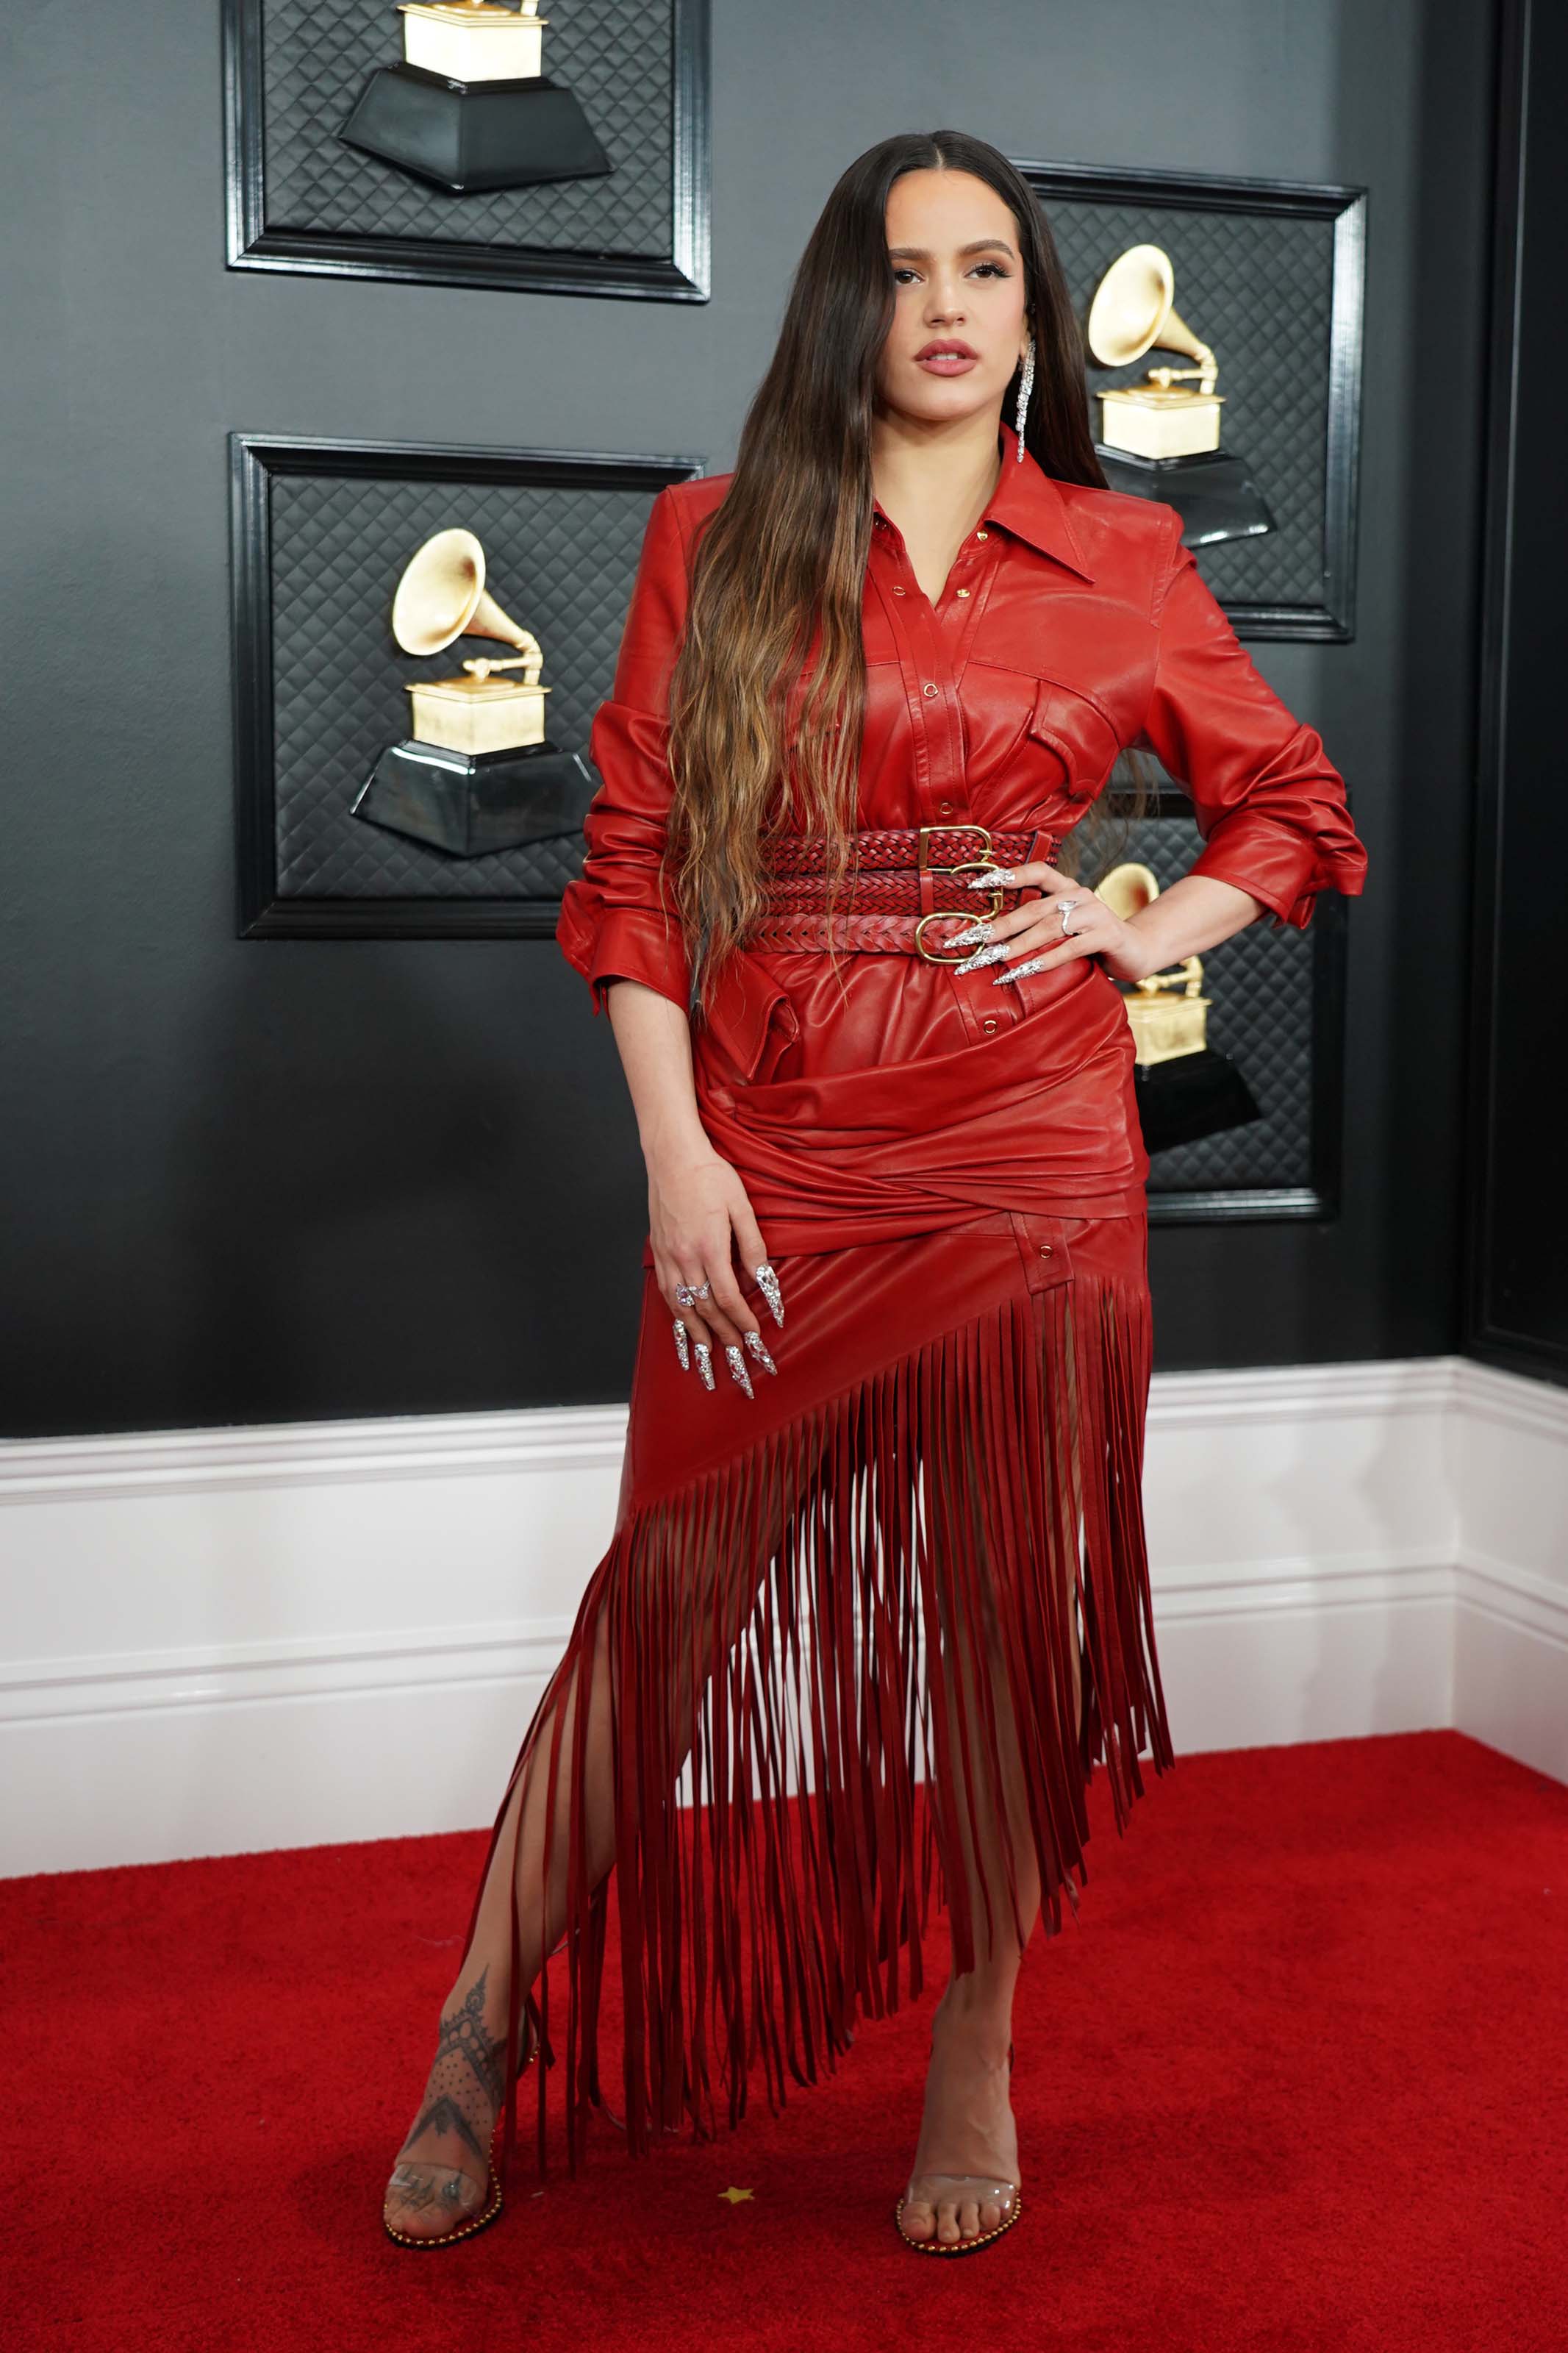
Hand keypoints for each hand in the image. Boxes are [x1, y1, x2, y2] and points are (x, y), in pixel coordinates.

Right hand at [646, 1142, 781, 1398]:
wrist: (672, 1155)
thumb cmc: (709, 1175)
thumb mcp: (741, 1206)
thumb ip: (752, 1246)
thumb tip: (763, 1279)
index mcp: (708, 1247)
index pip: (728, 1298)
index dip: (742, 1322)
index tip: (755, 1339)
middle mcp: (684, 1258)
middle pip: (706, 1311)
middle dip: (724, 1339)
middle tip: (739, 1361)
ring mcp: (668, 1258)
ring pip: (683, 1308)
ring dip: (697, 1337)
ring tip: (708, 1360)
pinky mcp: (659, 1254)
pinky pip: (667, 1295)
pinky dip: (677, 1318)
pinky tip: (684, 1330)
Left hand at [944, 859, 1160, 985]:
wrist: (1137, 950)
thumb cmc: (1092, 940)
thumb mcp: (1065, 927)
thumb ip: (1040, 925)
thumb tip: (993, 938)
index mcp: (1068, 888)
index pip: (1037, 872)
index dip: (1008, 875)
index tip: (975, 884)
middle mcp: (1080, 895)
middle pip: (1033, 909)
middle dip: (998, 926)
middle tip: (970, 940)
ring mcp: (1095, 914)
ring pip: (1048, 928)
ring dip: (1016, 946)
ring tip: (990, 959)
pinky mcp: (1106, 935)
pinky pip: (1069, 948)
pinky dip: (1043, 961)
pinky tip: (1022, 972)